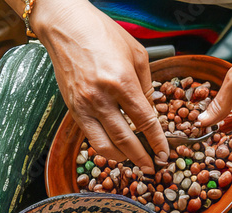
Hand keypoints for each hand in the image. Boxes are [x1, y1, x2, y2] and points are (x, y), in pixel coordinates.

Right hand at [31, 0, 168, 171]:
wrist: (66, 27)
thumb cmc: (104, 34)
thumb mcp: (137, 55)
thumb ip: (147, 86)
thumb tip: (151, 113)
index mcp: (122, 82)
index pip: (145, 121)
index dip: (158, 142)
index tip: (165, 154)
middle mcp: (101, 97)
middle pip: (126, 140)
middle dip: (143, 157)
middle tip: (153, 167)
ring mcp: (84, 106)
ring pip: (105, 147)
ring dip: (122, 158)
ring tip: (134, 160)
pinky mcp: (73, 109)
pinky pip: (90, 138)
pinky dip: (104, 148)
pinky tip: (115, 148)